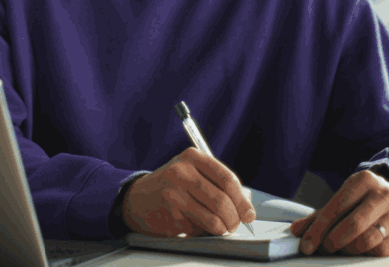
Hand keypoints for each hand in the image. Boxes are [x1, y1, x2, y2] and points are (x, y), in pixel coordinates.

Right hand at [121, 147, 255, 236]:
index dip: (242, 200)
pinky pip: (197, 228)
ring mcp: (173, 192)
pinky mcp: (169, 213)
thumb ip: (216, 183)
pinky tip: (197, 225)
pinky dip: (203, 231)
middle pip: (221, 199)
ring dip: (222, 228)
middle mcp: (182, 171)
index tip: (249, 213)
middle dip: (234, 217)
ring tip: (222, 228)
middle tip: (236, 224)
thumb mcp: (192, 173)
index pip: (227, 178)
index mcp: (192, 156)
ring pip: (212, 217)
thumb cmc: (172, 185)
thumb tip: (245, 205)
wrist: (138, 198)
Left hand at [290, 169, 388, 256]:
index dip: (318, 229)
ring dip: (348, 249)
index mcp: (363, 180)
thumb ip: (319, 216)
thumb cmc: (364, 200)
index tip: (306, 244)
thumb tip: (296, 231)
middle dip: (332, 241)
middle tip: (323, 248)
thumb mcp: (343, 199)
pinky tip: (358, 248)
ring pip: (367, 240)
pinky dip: (365, 253)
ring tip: (340, 247)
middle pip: (352, 225)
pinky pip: (381, 250)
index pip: (336, 207)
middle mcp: (383, 195)